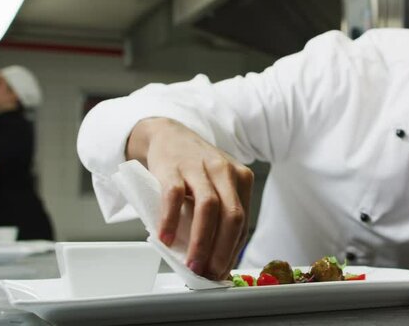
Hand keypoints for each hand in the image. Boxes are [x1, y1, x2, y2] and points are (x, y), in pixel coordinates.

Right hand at [127, 117, 253, 279]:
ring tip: (191, 264)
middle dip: (222, 250)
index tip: (222, 272)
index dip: (233, 251)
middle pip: (231, 216)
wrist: (168, 134)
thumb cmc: (194, 167)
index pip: (243, 222)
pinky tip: (166, 239)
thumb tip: (215, 257)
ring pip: (208, 208)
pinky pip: (174, 197)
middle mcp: (224, 171)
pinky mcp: (173, 167)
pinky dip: (171, 221)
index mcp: (241, 178)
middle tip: (209, 273)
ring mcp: (199, 168)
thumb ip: (219, 214)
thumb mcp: (215, 184)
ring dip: (201, 241)